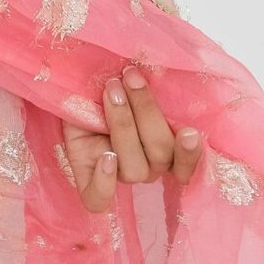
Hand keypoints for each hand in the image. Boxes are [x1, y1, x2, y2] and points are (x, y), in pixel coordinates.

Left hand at [66, 61, 206, 212]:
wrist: (71, 93)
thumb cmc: (108, 88)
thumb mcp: (129, 85)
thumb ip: (148, 87)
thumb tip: (157, 65)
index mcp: (165, 148)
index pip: (187, 166)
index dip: (191, 156)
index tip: (191, 131)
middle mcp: (147, 166)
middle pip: (160, 154)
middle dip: (145, 111)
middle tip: (128, 77)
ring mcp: (120, 177)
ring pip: (135, 168)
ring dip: (123, 124)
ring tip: (110, 91)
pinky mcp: (90, 184)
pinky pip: (100, 198)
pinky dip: (105, 181)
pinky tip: (106, 158)